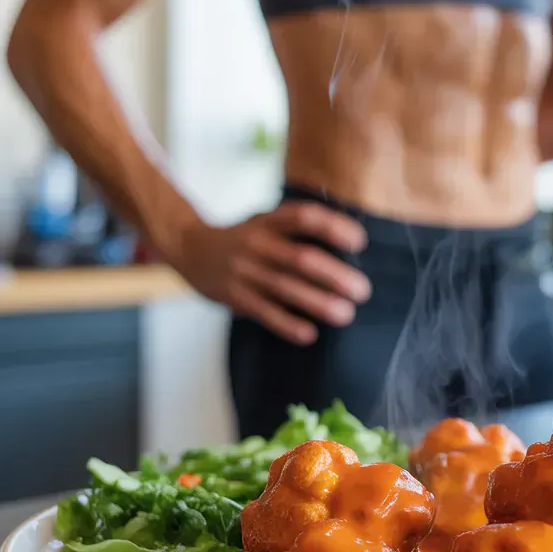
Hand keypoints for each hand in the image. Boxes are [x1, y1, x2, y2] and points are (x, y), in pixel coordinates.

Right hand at [171, 201, 371, 344]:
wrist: (190, 247)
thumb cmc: (246, 238)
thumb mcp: (267, 221)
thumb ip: (299, 229)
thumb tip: (350, 248)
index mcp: (270, 221)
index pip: (304, 217)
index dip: (334, 227)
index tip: (359, 242)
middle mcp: (258, 243)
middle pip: (301, 258)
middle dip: (335, 276)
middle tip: (363, 290)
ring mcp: (244, 270)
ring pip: (286, 288)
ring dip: (319, 304)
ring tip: (346, 314)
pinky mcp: (234, 296)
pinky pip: (264, 312)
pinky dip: (287, 324)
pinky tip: (309, 334)